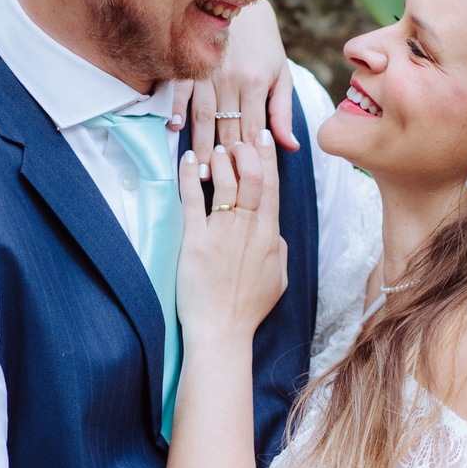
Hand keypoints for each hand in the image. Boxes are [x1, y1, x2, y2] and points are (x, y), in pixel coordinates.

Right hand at [170, 0, 299, 179]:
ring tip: (198, 170)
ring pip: (204, 114)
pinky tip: (173, 128)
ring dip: (201, 144)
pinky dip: (176, 108)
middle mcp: (234, 79)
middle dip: (224, 160)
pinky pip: (181, 89)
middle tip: (219, 189)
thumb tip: (288, 147)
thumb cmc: (263, 41)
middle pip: (228, 127)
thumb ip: (282, 111)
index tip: (244, 183)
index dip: (248, 157)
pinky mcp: (191, 63)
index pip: (253, 129)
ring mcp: (210, 71)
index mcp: (259, 82)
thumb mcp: (281, 73)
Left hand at [175, 131, 286, 345]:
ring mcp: (222, 233)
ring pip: (224, 183)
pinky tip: (188, 160)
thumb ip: (278, 248)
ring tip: (215, 147)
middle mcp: (248, 228)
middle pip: (252, 177)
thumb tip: (274, 228)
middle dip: (246, 150)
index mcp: (269, 234)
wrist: (223, 332)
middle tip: (238, 135)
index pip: (271, 186)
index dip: (267, 158)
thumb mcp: (278, 278)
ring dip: (220, 160)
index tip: (262, 137)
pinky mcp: (196, 241)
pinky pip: (193, 201)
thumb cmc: (249, 308)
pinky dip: (190, 177)